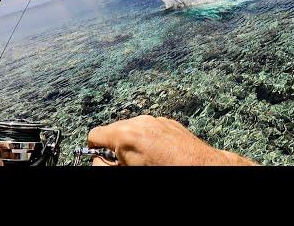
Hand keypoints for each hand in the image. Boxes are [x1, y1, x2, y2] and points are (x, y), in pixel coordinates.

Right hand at [87, 115, 255, 165]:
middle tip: (123, 164)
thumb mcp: (126, 173)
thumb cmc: (164, 170)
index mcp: (125, 134)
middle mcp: (140, 122)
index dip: (94, 149)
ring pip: (133, 128)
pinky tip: (157, 154)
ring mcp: (156, 120)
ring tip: (143, 160)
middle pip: (114, 129)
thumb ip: (104, 167)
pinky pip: (150, 128)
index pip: (95, 134)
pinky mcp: (169, 123)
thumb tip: (96, 161)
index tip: (99, 159)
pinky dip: (148, 139)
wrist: (199, 167)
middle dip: (115, 146)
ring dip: (132, 142)